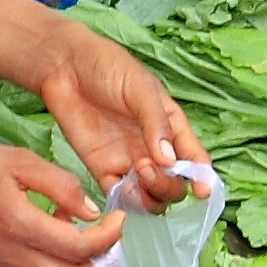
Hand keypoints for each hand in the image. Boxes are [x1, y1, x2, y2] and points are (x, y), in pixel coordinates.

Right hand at [0, 137, 123, 266]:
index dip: (110, 237)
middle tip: (107, 235)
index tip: (118, 219)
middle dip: (101, 262)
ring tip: (70, 233)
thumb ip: (61, 186)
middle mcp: (12, 255)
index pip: (82, 248)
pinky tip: (46, 242)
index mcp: (21, 224)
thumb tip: (91, 211)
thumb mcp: (19, 160)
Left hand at [28, 16, 207, 199]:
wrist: (65, 66)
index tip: (202, 191)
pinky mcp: (103, 169)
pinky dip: (126, 200)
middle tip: (149, 168)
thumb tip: (170, 160)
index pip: (194, 158)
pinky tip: (122, 186)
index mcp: (171, 126)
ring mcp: (129, 161)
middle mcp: (153, 149)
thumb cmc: (108, 67)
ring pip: (150, 197)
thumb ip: (156, 123)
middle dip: (169, 185)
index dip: (202, 178)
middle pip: (174, 184)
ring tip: (136, 175)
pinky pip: (121, 196)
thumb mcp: (140, 88)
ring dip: (150, 196)